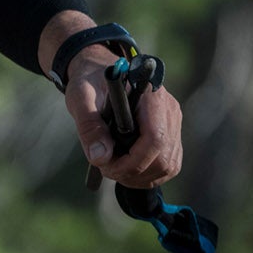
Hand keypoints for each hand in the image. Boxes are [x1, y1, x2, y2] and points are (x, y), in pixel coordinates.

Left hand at [63, 46, 183, 189]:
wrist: (98, 75)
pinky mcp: (170, 135)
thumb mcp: (80, 98)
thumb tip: (100, 157)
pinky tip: (126, 170)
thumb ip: (89, 125)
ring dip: (140, 177)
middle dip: (134, 172)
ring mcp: (172, 124)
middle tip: (106, 169)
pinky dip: (147, 175)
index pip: (155, 137)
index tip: (107, 166)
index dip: (134, 160)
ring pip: (168, 166)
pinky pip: (167, 165)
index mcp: (150, 95)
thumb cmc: (90, 83)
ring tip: (113, 170)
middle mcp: (168, 110)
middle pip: (164, 157)